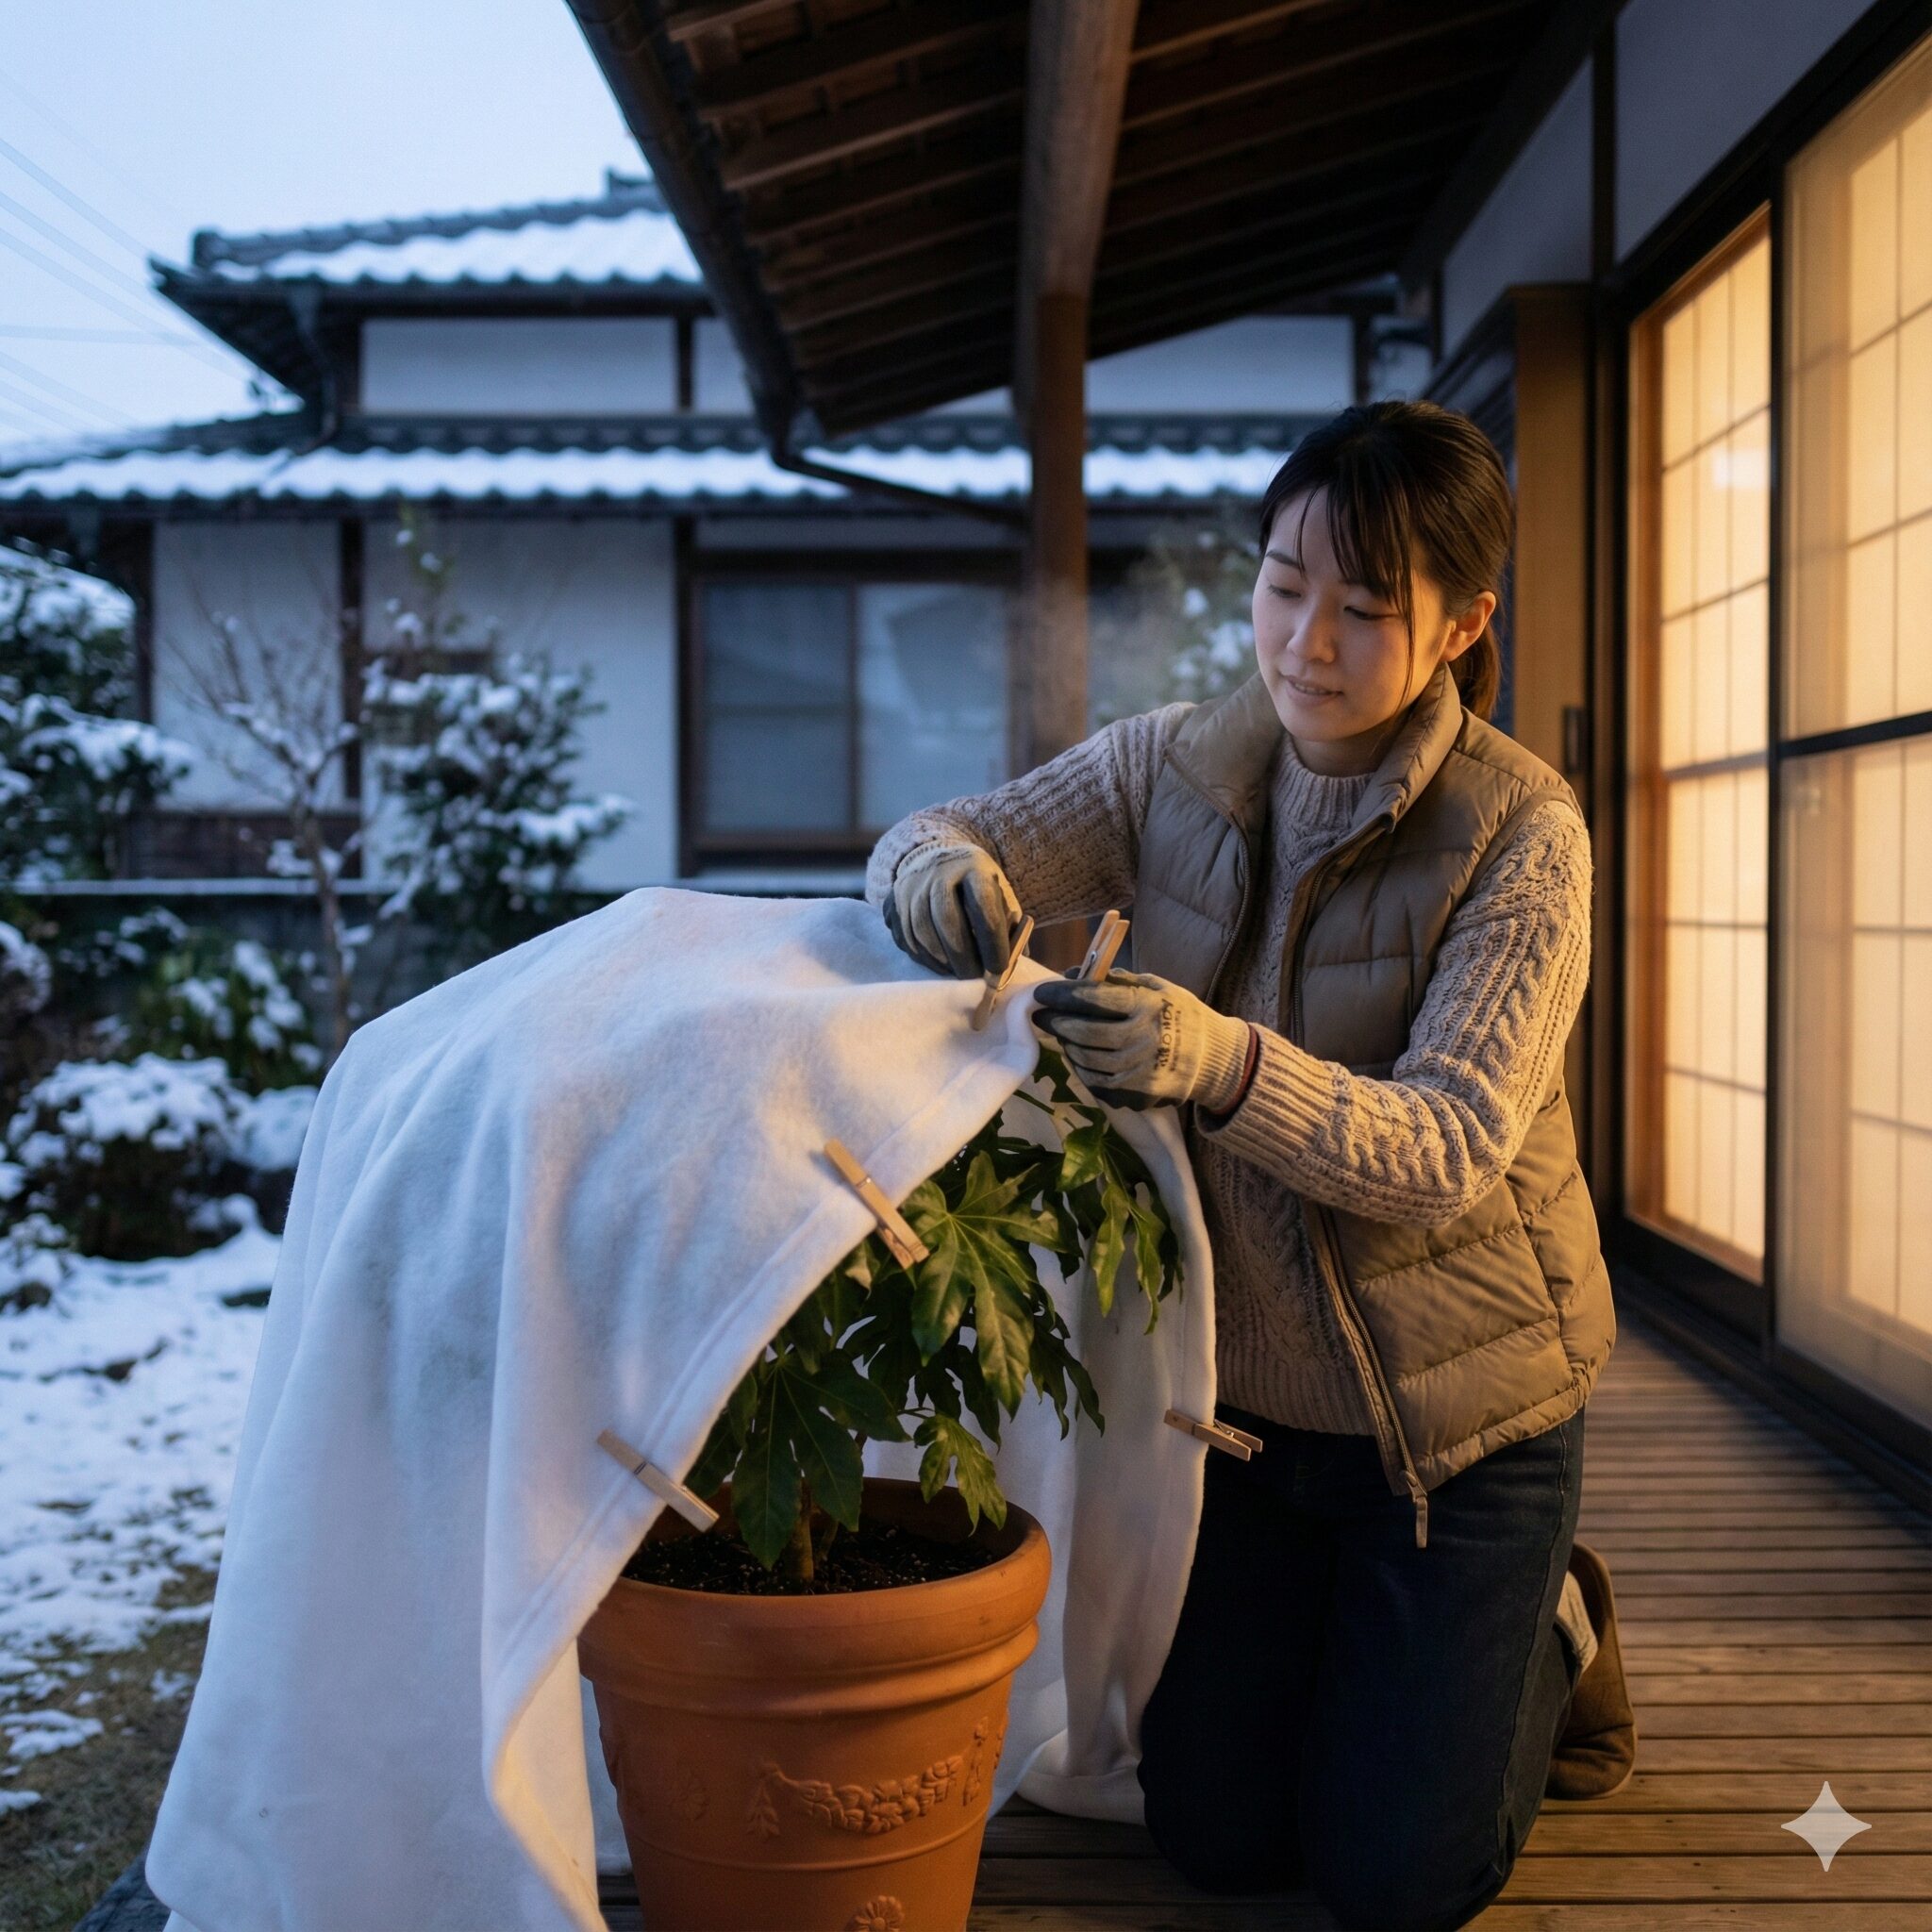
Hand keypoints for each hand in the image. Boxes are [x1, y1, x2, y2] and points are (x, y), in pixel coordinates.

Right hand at [884, 841, 1023, 978]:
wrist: (938, 860)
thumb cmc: (976, 885)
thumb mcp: (998, 892)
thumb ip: (1007, 924)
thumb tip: (1010, 965)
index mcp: (973, 866)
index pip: (982, 905)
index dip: (991, 941)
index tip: (999, 968)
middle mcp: (938, 871)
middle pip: (946, 919)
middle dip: (962, 956)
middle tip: (974, 979)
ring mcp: (911, 885)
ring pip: (921, 930)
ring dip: (941, 960)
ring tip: (957, 974)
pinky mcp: (893, 900)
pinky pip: (904, 936)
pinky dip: (923, 957)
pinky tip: (939, 966)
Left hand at [1030, 969, 1252, 1111]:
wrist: (1215, 1060)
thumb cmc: (1182, 1016)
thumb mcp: (1158, 987)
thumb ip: (1117, 980)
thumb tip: (1072, 973)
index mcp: (1146, 1006)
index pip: (1093, 998)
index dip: (1062, 995)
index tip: (1042, 993)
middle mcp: (1143, 1038)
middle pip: (1084, 1032)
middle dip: (1057, 1022)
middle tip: (1042, 1016)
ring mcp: (1140, 1070)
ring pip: (1086, 1060)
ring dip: (1069, 1047)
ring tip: (1064, 1036)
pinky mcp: (1138, 1095)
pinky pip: (1098, 1084)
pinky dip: (1083, 1070)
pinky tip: (1081, 1058)